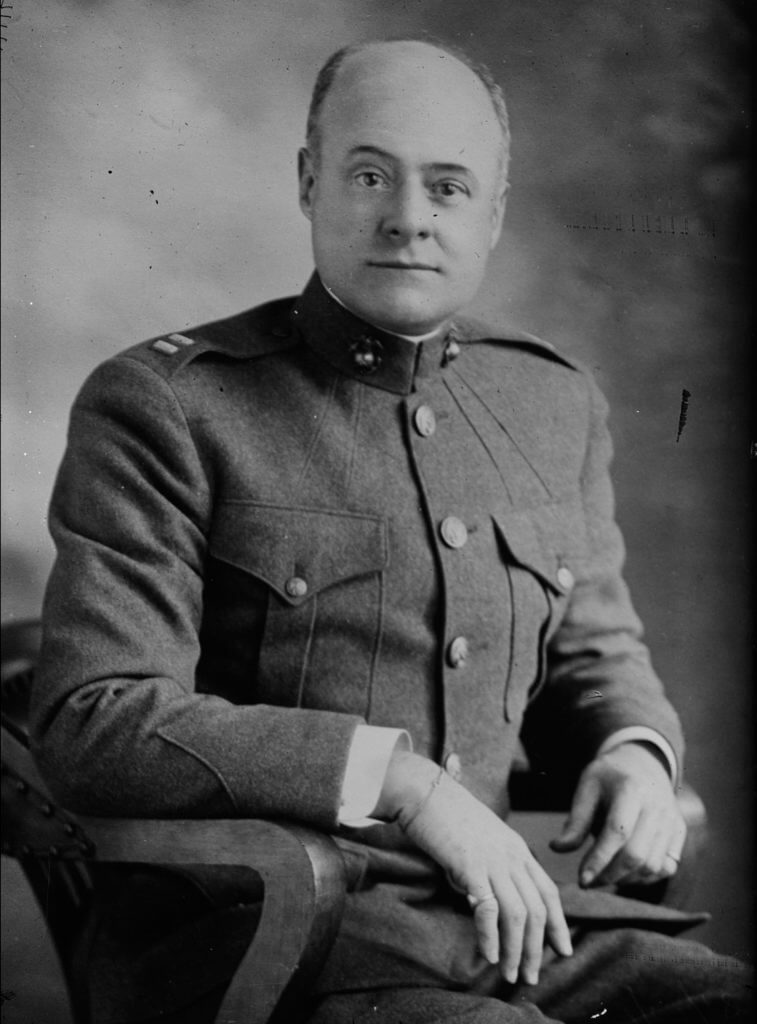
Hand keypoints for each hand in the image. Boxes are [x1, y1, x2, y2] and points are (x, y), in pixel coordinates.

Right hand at [375, 752, 572, 984]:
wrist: (424, 791)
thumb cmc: (446, 816)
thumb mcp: (481, 841)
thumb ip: (491, 869)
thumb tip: (484, 904)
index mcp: (517, 848)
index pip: (548, 891)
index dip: (559, 924)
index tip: (562, 950)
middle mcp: (511, 855)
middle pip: (538, 909)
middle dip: (538, 948)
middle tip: (531, 976)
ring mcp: (493, 860)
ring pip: (518, 914)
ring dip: (517, 950)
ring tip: (511, 974)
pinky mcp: (470, 865)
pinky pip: (489, 909)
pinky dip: (491, 936)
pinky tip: (490, 955)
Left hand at [550, 742, 686, 887]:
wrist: (642, 762)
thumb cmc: (609, 777)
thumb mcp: (587, 788)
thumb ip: (575, 820)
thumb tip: (557, 848)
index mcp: (631, 789)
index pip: (617, 832)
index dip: (599, 859)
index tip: (582, 879)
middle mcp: (657, 806)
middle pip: (637, 854)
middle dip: (610, 875)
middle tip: (589, 882)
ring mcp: (672, 820)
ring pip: (653, 866)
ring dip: (626, 880)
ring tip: (604, 876)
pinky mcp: (679, 832)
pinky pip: (667, 867)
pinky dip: (645, 878)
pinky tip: (625, 874)